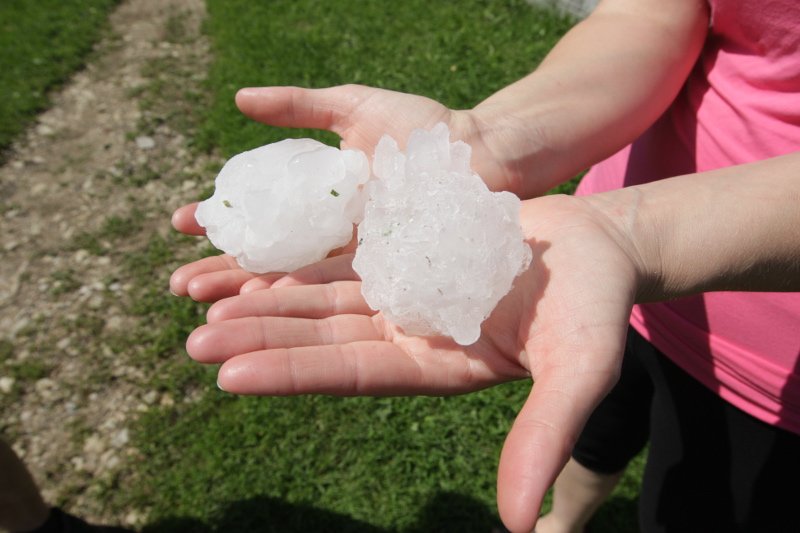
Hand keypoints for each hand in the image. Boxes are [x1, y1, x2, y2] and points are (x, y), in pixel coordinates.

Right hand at [170, 84, 533, 299]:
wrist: (489, 154)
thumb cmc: (428, 130)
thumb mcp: (357, 108)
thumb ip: (302, 107)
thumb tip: (239, 100)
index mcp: (326, 204)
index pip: (264, 220)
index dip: (224, 224)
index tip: (180, 223)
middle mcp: (340, 244)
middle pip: (274, 266)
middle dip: (226, 278)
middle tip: (178, 287)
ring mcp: (366, 270)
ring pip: (300, 295)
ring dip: (252, 307)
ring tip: (206, 320)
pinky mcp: (395, 290)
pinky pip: (341, 307)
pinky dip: (303, 318)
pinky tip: (264, 324)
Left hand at [182, 193, 641, 531]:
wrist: (599, 246)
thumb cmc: (596, 309)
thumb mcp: (580, 371)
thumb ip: (546, 436)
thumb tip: (519, 528)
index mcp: (438, 368)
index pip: (354, 376)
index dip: (295, 374)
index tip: (232, 377)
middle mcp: (412, 336)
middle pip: (325, 339)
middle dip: (264, 340)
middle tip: (198, 343)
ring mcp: (406, 296)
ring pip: (325, 298)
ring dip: (270, 299)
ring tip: (206, 299)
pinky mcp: (408, 256)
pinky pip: (345, 257)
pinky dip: (303, 259)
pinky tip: (258, 259)